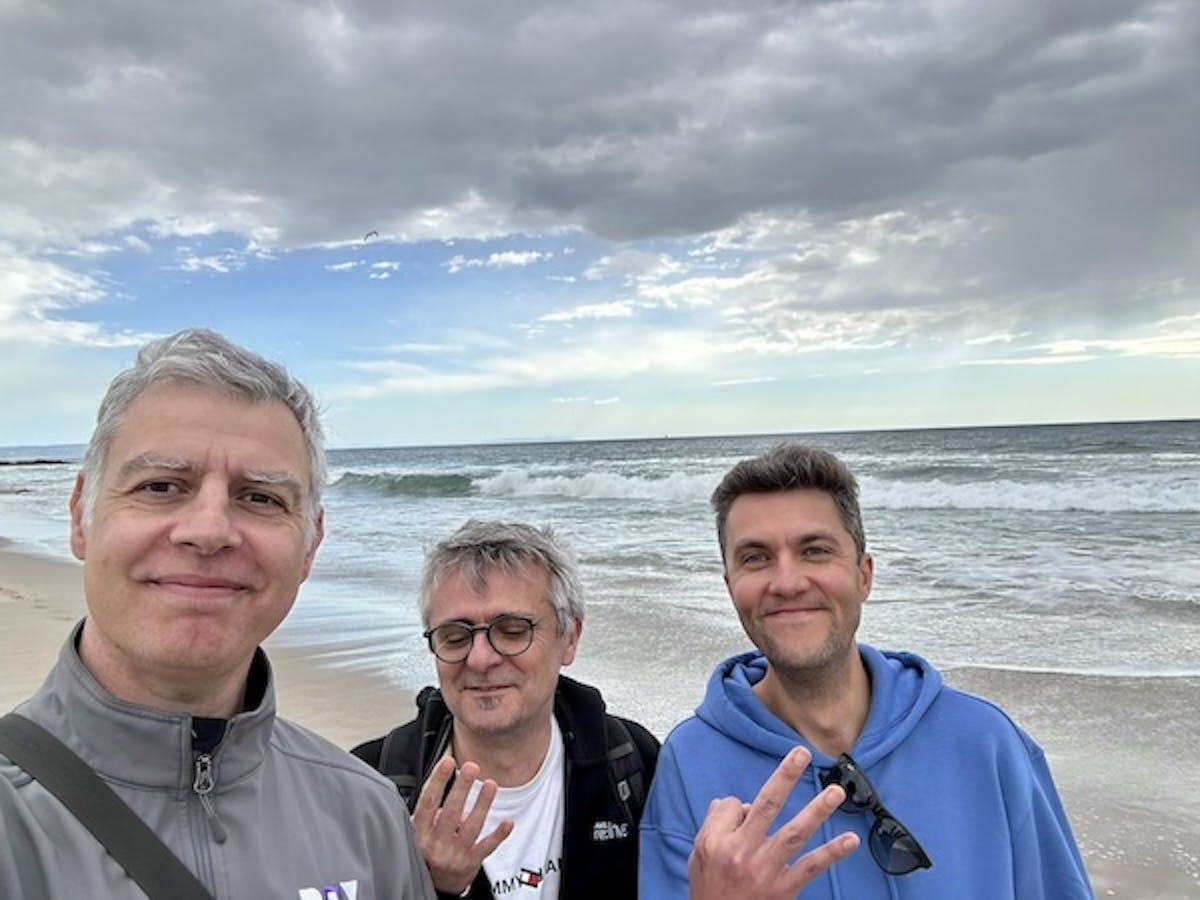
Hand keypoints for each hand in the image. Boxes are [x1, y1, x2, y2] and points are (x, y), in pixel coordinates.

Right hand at [411, 757, 513, 894]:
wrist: (437, 883)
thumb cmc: (429, 848)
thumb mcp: (419, 831)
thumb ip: (430, 811)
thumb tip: (447, 790)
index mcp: (421, 832)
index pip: (428, 802)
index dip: (437, 781)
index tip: (447, 762)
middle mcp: (437, 843)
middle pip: (451, 812)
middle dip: (462, 788)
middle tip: (471, 768)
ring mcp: (454, 854)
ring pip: (471, 827)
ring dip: (482, 804)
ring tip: (490, 784)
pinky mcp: (471, 862)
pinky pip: (487, 847)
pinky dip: (498, 835)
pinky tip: (507, 823)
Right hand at [688, 746, 859, 899]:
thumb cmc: (709, 892)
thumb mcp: (698, 856)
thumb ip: (715, 825)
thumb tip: (738, 806)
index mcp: (718, 841)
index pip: (734, 804)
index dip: (738, 804)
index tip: (741, 813)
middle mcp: (743, 852)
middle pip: (767, 805)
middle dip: (785, 776)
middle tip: (802, 753)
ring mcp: (767, 869)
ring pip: (795, 832)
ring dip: (817, 810)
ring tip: (835, 792)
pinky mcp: (785, 888)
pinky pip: (812, 866)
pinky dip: (832, 852)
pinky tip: (850, 840)